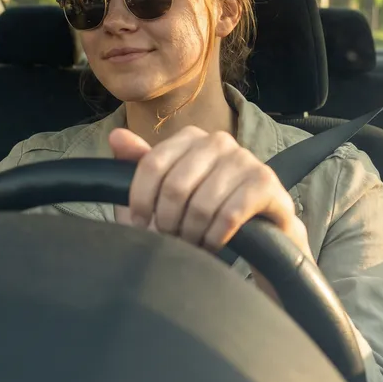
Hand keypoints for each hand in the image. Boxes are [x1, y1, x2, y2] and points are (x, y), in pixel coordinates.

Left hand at [109, 126, 311, 258]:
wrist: (258, 240)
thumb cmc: (202, 215)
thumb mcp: (162, 194)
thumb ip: (140, 165)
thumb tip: (116, 136)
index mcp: (190, 137)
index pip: (151, 164)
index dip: (141, 200)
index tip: (140, 224)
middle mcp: (218, 141)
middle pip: (175, 186)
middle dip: (168, 222)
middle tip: (172, 239)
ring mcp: (245, 159)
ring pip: (201, 203)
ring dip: (193, 234)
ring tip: (194, 243)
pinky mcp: (266, 183)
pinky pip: (230, 214)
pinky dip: (216, 237)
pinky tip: (214, 245)